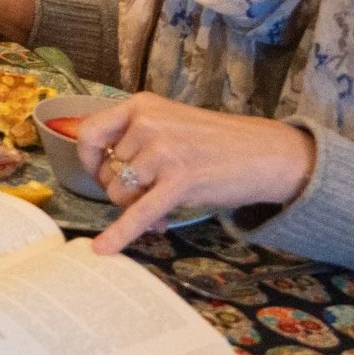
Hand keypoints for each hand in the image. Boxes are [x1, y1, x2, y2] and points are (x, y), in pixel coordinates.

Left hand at [72, 94, 315, 253]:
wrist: (264, 152)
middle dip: (121, 190)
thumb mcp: (169, 123)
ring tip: (160, 209)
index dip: (89, 160)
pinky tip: (104, 249)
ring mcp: (163, 151)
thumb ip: (137, 139)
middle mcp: (147, 123)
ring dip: (135, 208)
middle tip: (146, 196)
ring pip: (120, 193)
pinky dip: (120, 234)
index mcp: (140, 105)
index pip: (89, 133)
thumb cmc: (215, 142)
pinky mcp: (179, 181)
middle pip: (106, 170)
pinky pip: (139, 213)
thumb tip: (105, 176)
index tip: (101, 173)